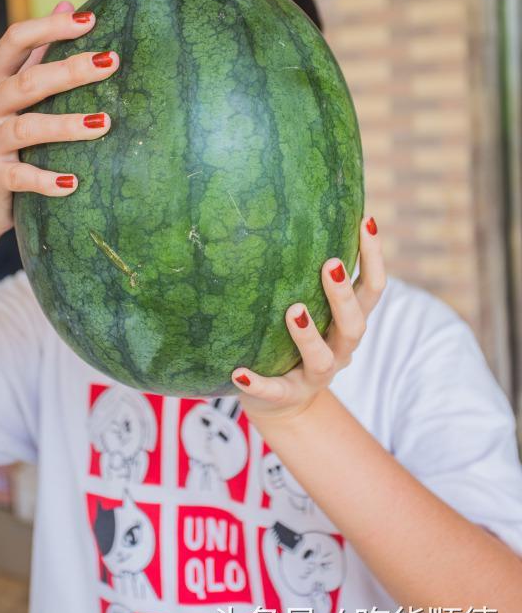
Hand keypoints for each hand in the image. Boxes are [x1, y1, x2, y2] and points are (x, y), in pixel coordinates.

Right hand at [0, 0, 118, 239]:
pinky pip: (22, 176)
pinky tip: (74, 183)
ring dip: (67, 126)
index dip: (50, 27)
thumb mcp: (15, 92)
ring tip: (104, 123)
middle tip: (111, 62)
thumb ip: (38, 52)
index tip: (90, 21)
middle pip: (28, 82)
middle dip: (70, 71)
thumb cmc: (6, 138)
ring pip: (27, 128)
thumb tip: (69, 2)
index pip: (15, 40)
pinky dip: (48, 181)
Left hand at [231, 216, 385, 423]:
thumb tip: (294, 208)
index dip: (374, 258)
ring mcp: (315, 376)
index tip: (366, 221)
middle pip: (354, 324)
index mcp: (348, 324)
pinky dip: (258, 382)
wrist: (286, 405)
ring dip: (309, 335)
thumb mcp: (311, 306)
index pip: (371, 289)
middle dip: (342, 295)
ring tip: (293, 310)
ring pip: (321, 358)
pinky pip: (272, 391)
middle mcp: (340, 350)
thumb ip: (308, 275)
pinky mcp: (285, 397)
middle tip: (329, 264)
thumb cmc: (297, 341)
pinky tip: (239, 371)